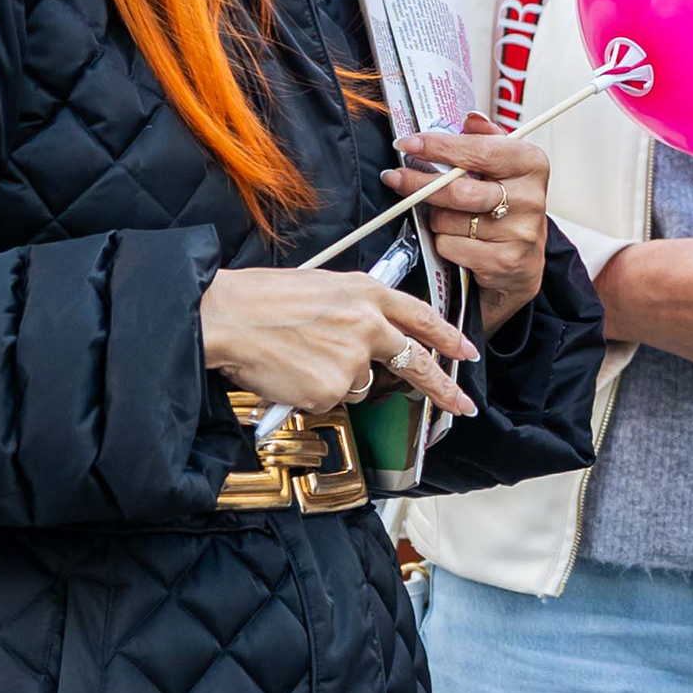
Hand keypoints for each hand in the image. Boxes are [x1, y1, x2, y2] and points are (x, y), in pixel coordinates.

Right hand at [201, 267, 479, 417]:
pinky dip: (312, 393)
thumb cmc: (261, 299)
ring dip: (339, 380)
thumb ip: (353, 309)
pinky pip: (330, 400)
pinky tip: (290, 373)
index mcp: (366, 293)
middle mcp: (368, 325)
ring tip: (301, 358)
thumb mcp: (320, 287)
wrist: (226, 317)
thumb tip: (366, 333)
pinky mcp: (332, 390)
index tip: (467, 352)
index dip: (448, 336)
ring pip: (360, 385)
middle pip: (416, 361)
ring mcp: (352, 361)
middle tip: (460, 405)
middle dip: (442, 387)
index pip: (421, 315)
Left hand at [386, 124, 550, 338]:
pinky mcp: (504, 261)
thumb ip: (487, 139)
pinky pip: (451, 246)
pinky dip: (444, 243)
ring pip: (449, 220)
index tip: (408, 144)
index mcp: (531, 164)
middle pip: (458, 189)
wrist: (524, 261)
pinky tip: (456, 240)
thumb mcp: (504, 166)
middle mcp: (530, 197)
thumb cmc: (508, 206)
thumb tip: (470, 119)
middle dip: (419, 183)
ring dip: (436, 218)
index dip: (438, 146)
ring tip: (446, 217)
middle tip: (396, 177)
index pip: (478, 150)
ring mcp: (519, 232)